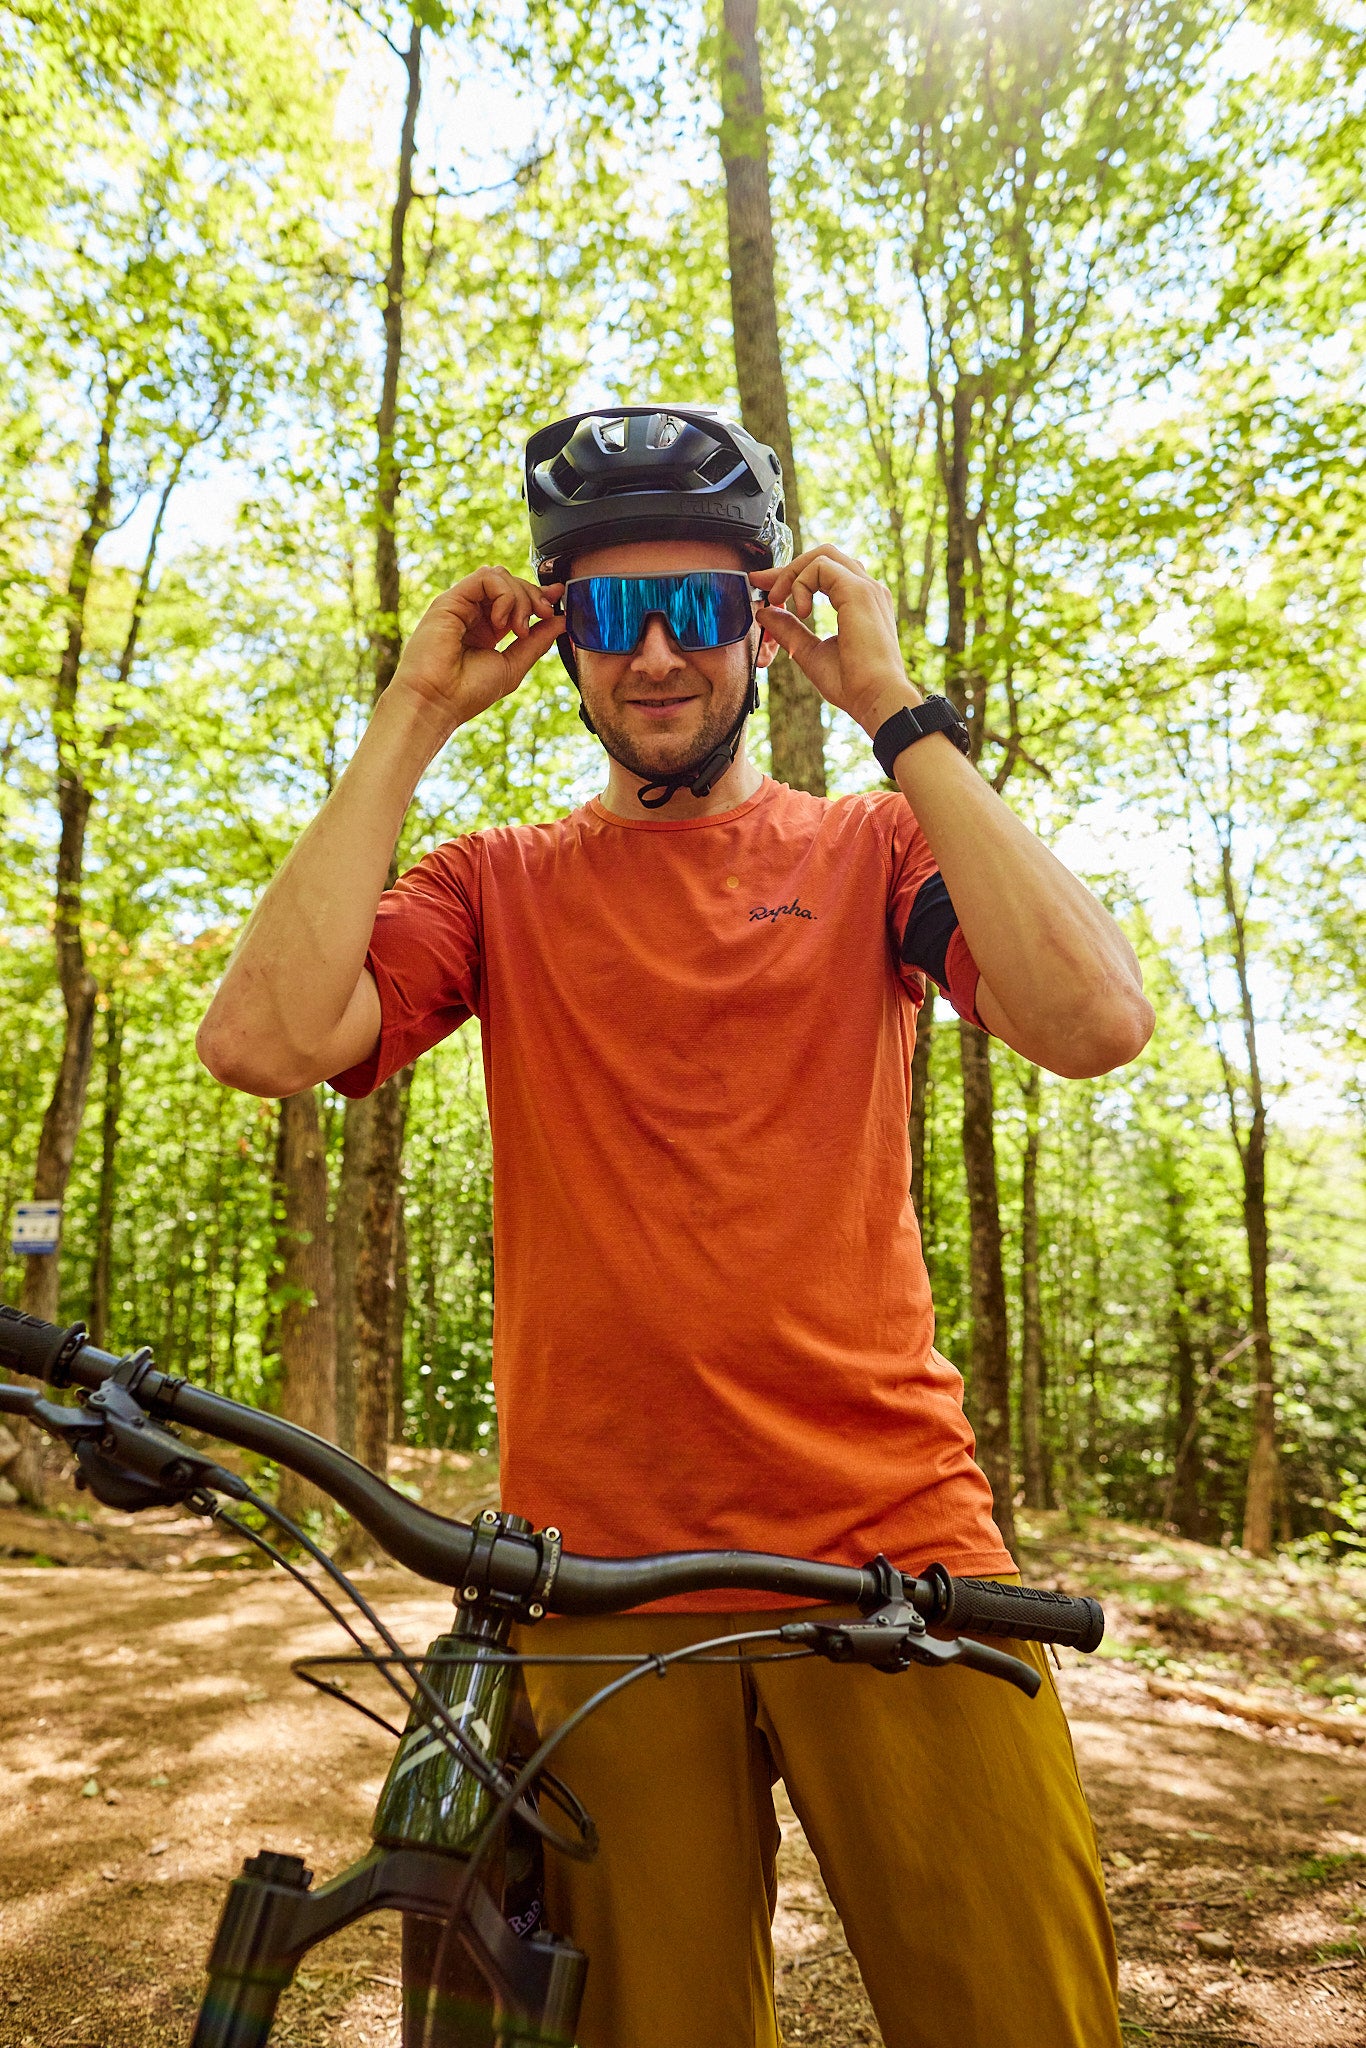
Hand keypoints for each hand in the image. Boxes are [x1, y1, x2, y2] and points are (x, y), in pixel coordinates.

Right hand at [390, 567, 564, 729]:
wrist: (436, 702)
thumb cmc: (468, 692)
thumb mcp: (514, 665)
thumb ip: (536, 642)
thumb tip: (561, 620)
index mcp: (487, 628)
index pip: (515, 598)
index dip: (538, 594)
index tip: (557, 599)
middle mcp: (472, 613)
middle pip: (510, 582)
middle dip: (534, 596)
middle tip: (543, 616)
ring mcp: (461, 605)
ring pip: (500, 576)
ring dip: (520, 597)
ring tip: (518, 628)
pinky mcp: (450, 600)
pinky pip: (485, 577)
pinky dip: (503, 594)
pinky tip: (501, 621)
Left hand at [751, 545, 920, 735]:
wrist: (875, 697)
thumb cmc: (852, 684)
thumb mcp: (810, 652)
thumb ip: (790, 630)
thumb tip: (765, 613)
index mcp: (860, 603)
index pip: (825, 573)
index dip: (792, 576)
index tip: (766, 588)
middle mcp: (866, 590)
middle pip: (823, 556)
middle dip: (789, 567)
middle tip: (764, 586)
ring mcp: (865, 587)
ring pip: (822, 555)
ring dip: (793, 573)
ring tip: (778, 599)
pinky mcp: (858, 591)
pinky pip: (821, 567)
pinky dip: (801, 583)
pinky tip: (800, 611)